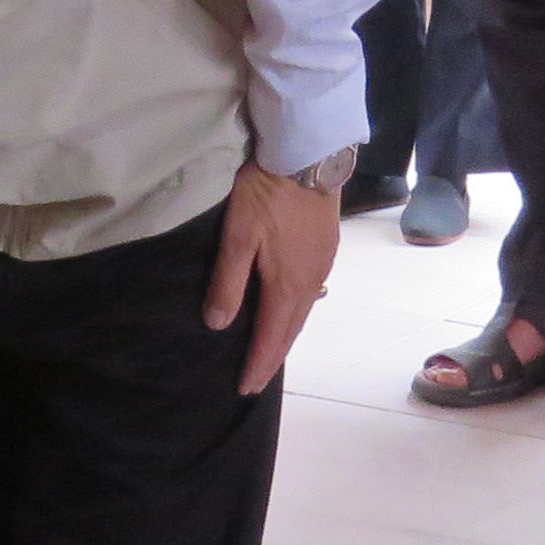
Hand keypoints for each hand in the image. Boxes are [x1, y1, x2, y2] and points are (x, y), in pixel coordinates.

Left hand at [204, 164, 342, 396]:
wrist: (309, 156)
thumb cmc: (268, 194)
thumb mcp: (238, 236)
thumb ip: (228, 282)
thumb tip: (217, 325)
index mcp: (287, 285)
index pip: (269, 337)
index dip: (257, 364)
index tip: (245, 388)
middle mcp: (310, 282)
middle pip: (290, 331)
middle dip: (272, 357)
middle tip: (256, 380)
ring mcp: (322, 264)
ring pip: (303, 312)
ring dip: (286, 336)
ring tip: (271, 351)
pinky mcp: (327, 248)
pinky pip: (311, 293)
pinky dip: (297, 312)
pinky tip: (290, 308)